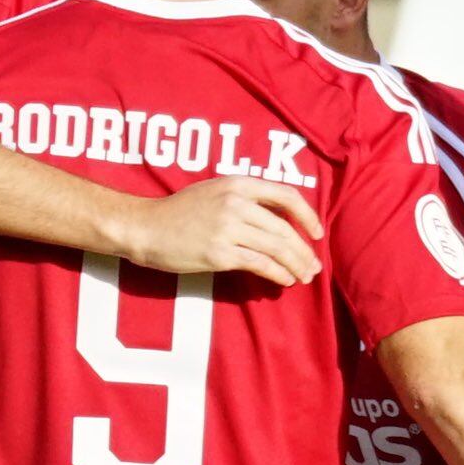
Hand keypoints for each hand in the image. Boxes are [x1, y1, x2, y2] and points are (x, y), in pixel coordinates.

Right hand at [120, 176, 324, 287]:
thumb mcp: (214, 191)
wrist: (146, 228)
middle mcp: (236, 203)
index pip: (286, 195)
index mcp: (238, 184)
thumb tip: (278, 220)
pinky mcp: (219, 253)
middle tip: (314, 266)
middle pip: (283, 228)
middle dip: (303, 251)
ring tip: (304, 277)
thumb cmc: (178, 212)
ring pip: (275, 248)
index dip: (307, 215)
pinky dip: (276, 273)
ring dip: (295, 265)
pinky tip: (284, 280)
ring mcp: (227, 228)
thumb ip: (245, 199)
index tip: (317, 233)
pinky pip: (258, 264)